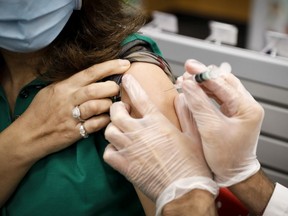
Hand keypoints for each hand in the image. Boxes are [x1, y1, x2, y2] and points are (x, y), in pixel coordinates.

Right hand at [16, 59, 129, 157]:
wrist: (28, 135)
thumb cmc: (40, 111)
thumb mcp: (51, 91)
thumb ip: (70, 83)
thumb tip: (91, 75)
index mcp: (64, 87)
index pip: (90, 72)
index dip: (110, 66)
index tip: (125, 64)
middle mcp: (68, 100)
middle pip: (96, 89)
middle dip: (112, 87)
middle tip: (118, 88)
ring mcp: (71, 117)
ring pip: (97, 106)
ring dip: (109, 105)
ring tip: (112, 105)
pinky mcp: (74, 132)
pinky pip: (96, 125)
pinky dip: (105, 120)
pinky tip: (106, 118)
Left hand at [104, 74, 217, 205]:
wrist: (184, 191)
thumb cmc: (192, 165)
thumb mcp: (194, 135)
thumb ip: (187, 114)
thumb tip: (182, 98)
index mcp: (157, 123)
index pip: (140, 97)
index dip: (131, 85)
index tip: (126, 79)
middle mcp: (140, 132)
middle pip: (116, 113)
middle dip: (116, 108)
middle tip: (122, 110)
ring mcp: (130, 149)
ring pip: (108, 131)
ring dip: (112, 128)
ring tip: (120, 130)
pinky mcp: (124, 165)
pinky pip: (107, 153)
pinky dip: (110, 150)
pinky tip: (118, 150)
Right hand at [176, 59, 263, 186]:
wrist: (233, 174)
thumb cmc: (226, 157)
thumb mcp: (210, 129)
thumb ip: (198, 104)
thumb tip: (188, 84)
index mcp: (248, 108)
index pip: (223, 84)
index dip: (204, 74)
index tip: (189, 67)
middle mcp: (247, 106)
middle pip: (224, 82)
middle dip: (204, 76)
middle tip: (187, 71)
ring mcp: (241, 109)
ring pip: (221, 88)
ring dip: (203, 84)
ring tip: (186, 80)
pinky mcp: (233, 113)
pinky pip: (219, 97)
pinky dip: (205, 93)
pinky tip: (194, 90)